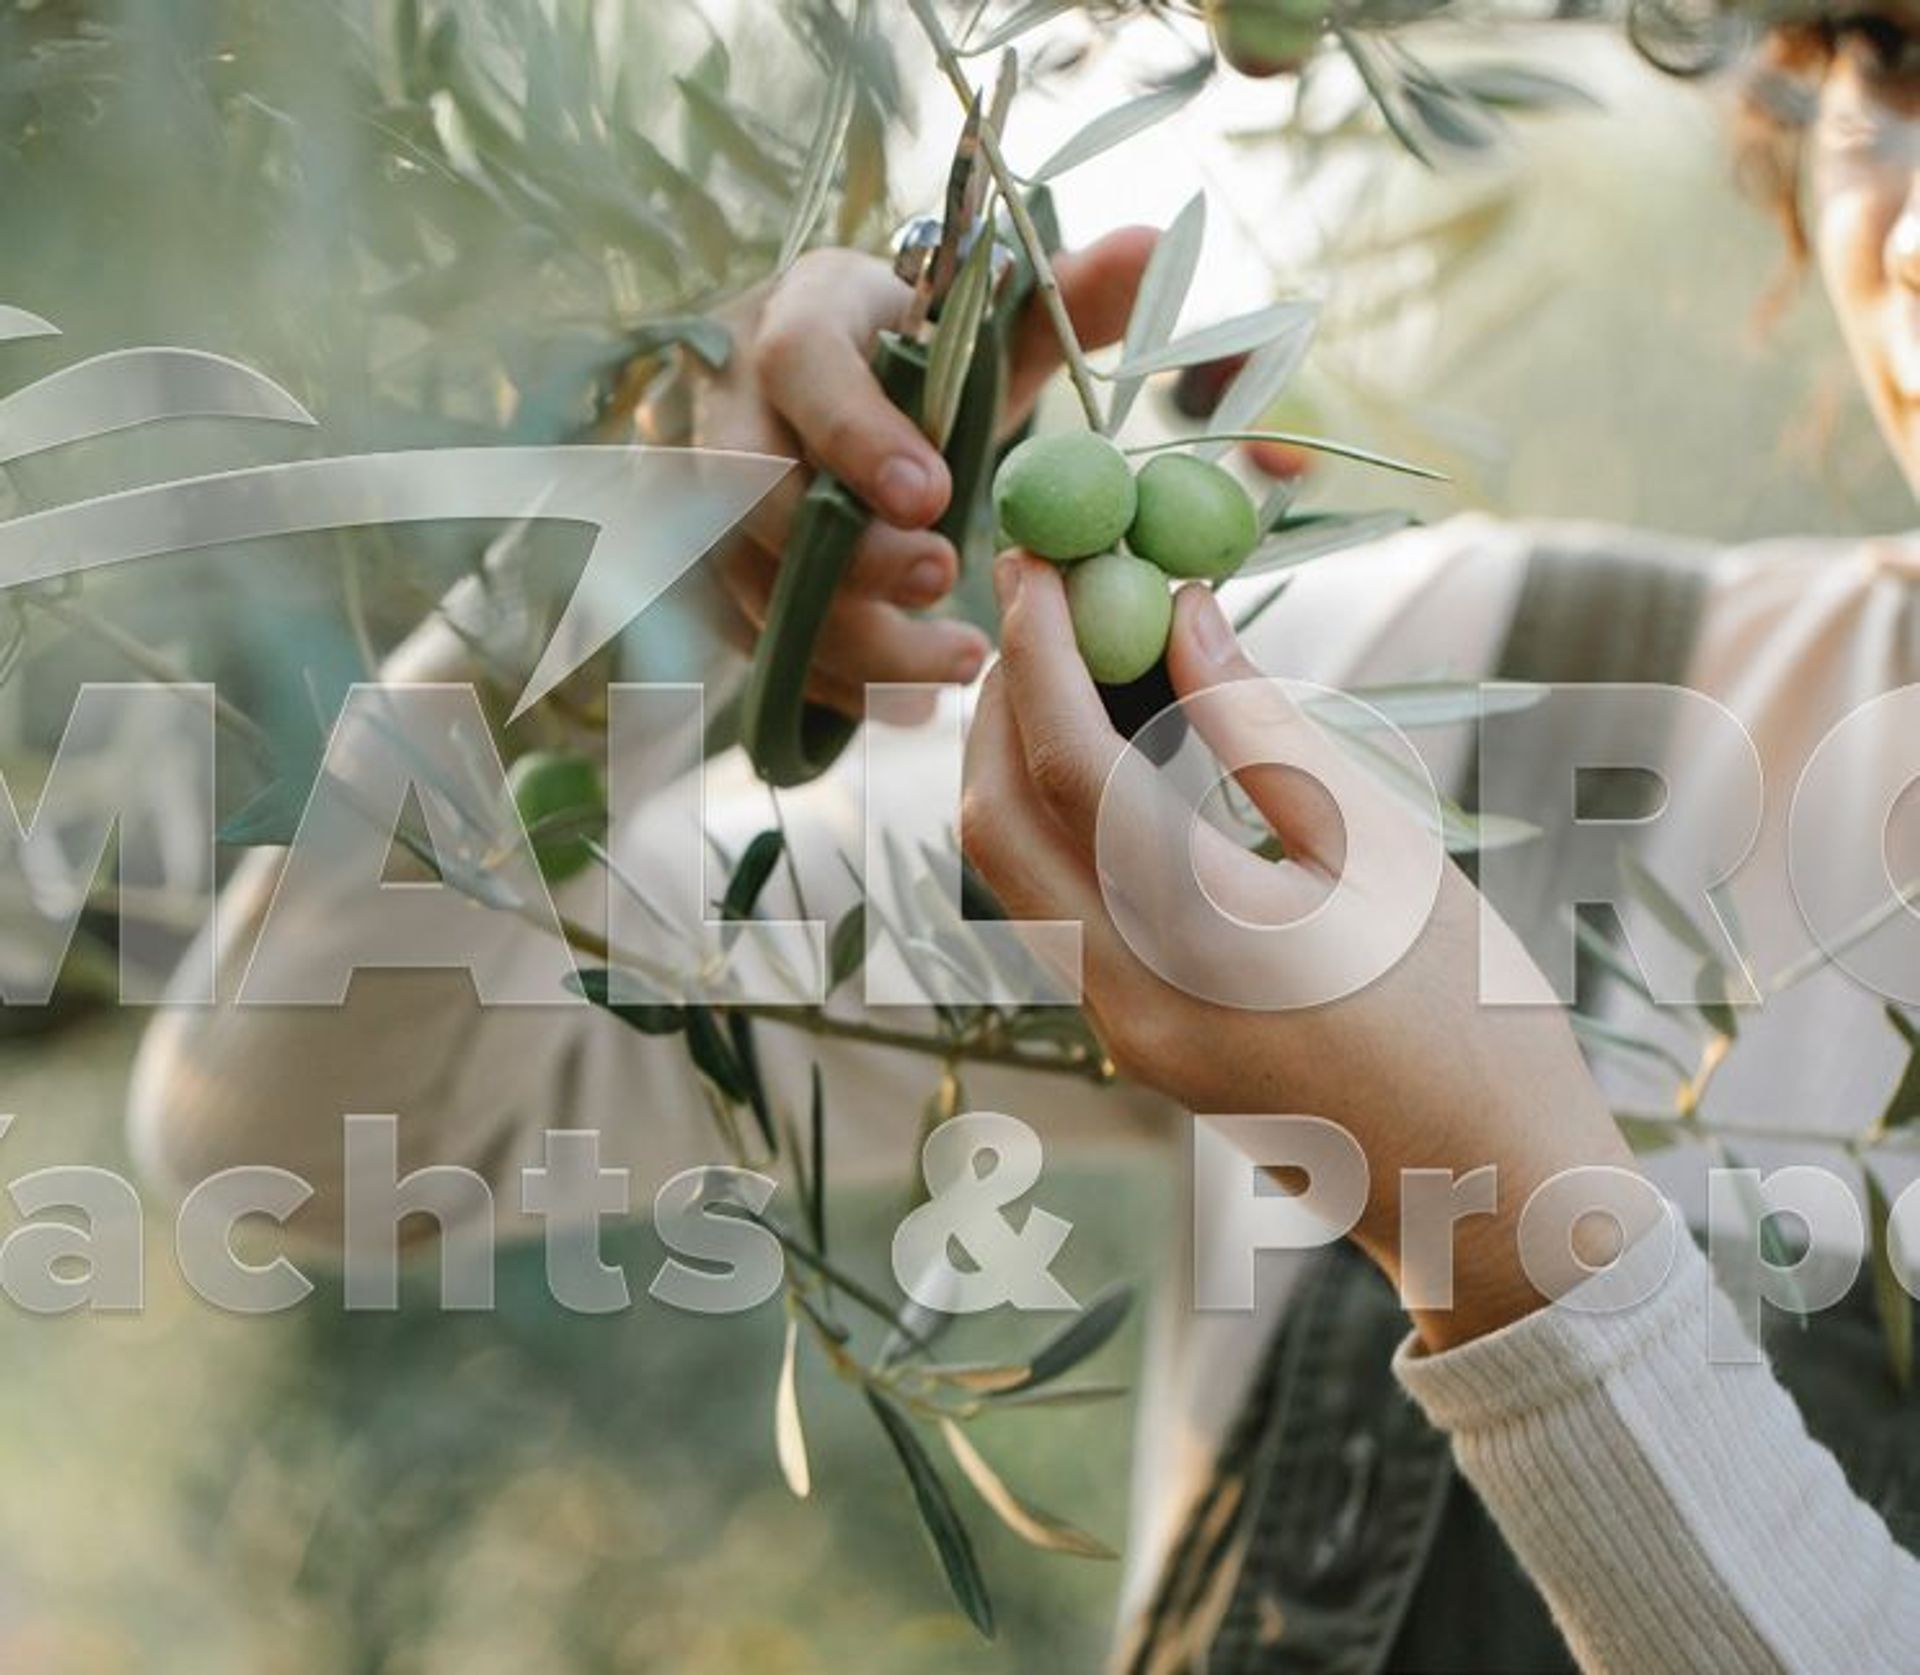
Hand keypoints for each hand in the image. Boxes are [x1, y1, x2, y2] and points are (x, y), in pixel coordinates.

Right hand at [689, 231, 1156, 716]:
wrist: (837, 391)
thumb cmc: (920, 356)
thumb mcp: (990, 322)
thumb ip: (1071, 294)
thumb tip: (1156, 244)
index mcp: (802, 315)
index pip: (799, 364)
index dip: (856, 434)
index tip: (935, 495)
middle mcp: (733, 399)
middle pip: (749, 487)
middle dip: (844, 548)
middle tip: (941, 577)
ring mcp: (710, 491)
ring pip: (746, 577)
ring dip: (849, 633)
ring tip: (957, 660)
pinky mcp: (716, 568)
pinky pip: (753, 637)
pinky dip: (832, 677)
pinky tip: (912, 698)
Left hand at [960, 554, 1646, 1347]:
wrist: (1487, 1189)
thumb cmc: (1472, 1008)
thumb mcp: (1382, 848)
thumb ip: (1263, 731)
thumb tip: (1183, 619)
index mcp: (1202, 935)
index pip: (1069, 764)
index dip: (1040, 649)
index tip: (1040, 558)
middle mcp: (1126, 992)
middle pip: (998, 821)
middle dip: (1001, 701)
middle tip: (1041, 605)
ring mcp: (1117, 1031)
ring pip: (1009, 873)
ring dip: (1015, 762)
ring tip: (1071, 667)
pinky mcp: (1130, 1045)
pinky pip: (1050, 913)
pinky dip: (1053, 826)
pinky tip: (1108, 764)